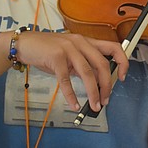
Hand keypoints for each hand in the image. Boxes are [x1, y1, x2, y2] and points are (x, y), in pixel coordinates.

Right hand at [14, 31, 128, 111]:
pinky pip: (66, 80)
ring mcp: (68, 49)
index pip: (113, 47)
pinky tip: (74, 104)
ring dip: (93, 93)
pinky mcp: (56, 57)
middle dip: (107, 86)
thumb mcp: (69, 54)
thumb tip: (96, 82)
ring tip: (94, 105)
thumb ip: (82, 65)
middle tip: (105, 100)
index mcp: (86, 41)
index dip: (122, 61)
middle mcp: (80, 43)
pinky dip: (71, 95)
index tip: (123, 77)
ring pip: (88, 73)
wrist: (24, 44)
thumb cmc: (47, 50)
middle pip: (102, 65)